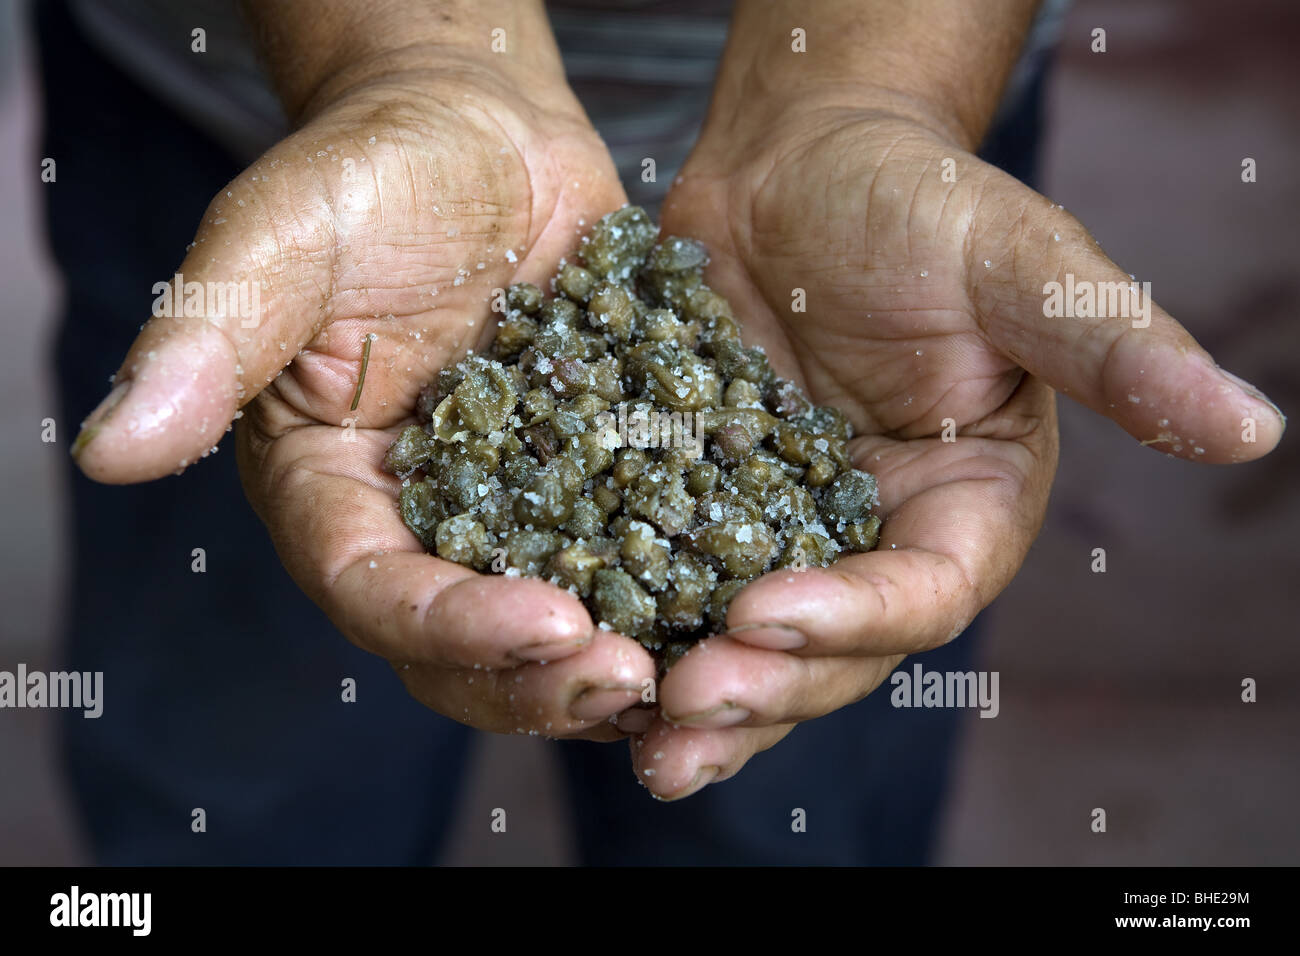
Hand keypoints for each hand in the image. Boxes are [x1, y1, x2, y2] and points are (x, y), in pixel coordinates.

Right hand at [71, 63, 654, 738]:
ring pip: (554, 628)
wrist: (483, 133)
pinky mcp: (592, 484)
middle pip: (463, 644)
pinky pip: (635, 561)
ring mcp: (511, 511)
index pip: (374, 588)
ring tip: (699, 676)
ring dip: (618, 666)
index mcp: (330, 486)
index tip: (545, 626)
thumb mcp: (287, 235)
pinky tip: (744, 604)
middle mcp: (418, 520)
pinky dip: (677, 596)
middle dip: (541, 678)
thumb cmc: (372, 169)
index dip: (448, 625)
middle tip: (632, 681)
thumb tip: (108, 450)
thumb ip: (210, 337)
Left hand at [622, 106, 1284, 796]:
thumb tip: (1253, 425)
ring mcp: (784, 536)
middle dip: (762, 687)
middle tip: (684, 710)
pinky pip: (669, 588)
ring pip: (747, 647)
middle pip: (829, 650)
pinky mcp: (703, 512)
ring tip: (633, 734)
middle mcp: (877, 542)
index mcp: (965, 508)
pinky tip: (584, 665)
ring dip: (697, 699)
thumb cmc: (920, 200)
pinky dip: (638, 631)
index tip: (766, 613)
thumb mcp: (1018, 264)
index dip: (852, 616)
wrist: (796, 166)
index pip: (920, 593)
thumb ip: (1114, 347)